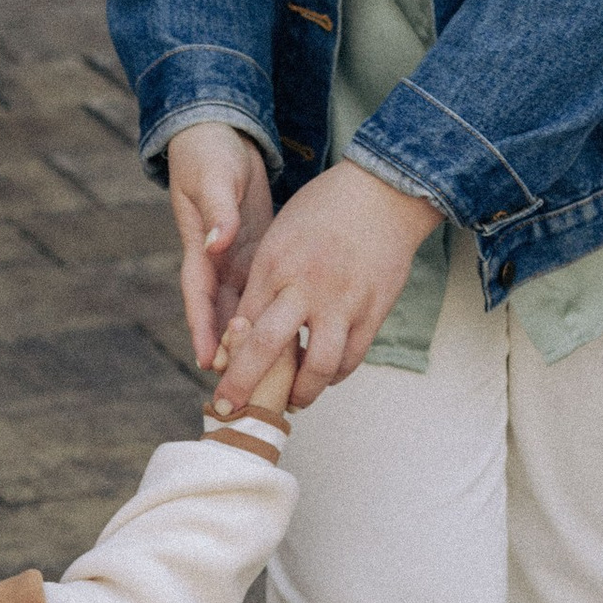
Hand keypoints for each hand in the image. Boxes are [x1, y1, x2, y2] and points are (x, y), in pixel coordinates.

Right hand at [166, 124, 274, 369]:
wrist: (221, 137)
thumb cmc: (210, 156)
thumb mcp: (211, 180)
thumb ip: (217, 212)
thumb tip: (217, 242)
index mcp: (200, 250)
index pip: (199, 299)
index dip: (203, 332)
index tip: (210, 362)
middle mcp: (218, 263)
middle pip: (223, 316)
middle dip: (233, 351)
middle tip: (243, 383)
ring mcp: (239, 261)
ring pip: (248, 310)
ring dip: (259, 340)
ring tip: (274, 372)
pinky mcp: (260, 254)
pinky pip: (269, 293)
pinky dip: (280, 315)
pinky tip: (298, 335)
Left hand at [214, 160, 445, 411]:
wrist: (384, 192)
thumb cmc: (325, 209)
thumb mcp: (279, 234)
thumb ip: (263, 279)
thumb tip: (244, 326)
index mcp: (274, 264)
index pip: (241, 323)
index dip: (227, 358)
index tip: (219, 380)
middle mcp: (305, 285)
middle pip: (267, 348)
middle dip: (244, 385)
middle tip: (233, 409)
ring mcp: (342, 301)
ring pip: (317, 366)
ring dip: (301, 393)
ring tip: (291, 402)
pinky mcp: (373, 310)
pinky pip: (351, 358)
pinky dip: (334, 375)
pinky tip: (324, 377)